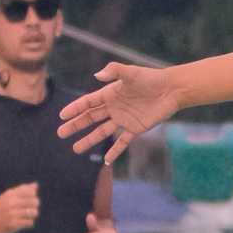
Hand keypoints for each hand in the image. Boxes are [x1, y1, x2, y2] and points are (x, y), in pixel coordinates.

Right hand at [0, 182, 41, 232]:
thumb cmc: (0, 209)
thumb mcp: (8, 197)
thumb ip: (22, 190)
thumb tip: (36, 184)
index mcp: (10, 194)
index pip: (31, 192)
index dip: (33, 196)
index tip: (28, 200)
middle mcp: (11, 202)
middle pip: (35, 201)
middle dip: (35, 206)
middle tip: (29, 209)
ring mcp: (11, 214)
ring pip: (33, 212)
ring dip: (33, 215)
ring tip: (28, 216)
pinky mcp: (13, 224)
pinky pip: (30, 222)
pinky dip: (29, 223)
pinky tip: (23, 223)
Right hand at [58, 61, 181, 161]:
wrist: (172, 89)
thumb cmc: (151, 78)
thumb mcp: (131, 73)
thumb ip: (115, 71)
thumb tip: (96, 76)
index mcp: (110, 94)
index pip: (88, 103)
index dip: (75, 109)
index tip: (61, 115)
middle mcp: (114, 108)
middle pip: (90, 118)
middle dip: (75, 125)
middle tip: (61, 133)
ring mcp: (124, 119)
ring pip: (102, 132)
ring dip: (89, 140)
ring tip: (75, 149)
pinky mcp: (136, 128)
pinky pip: (122, 142)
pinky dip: (114, 151)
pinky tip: (106, 161)